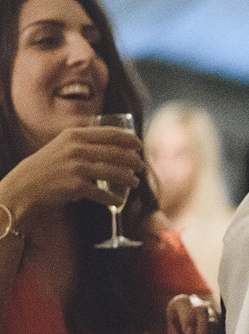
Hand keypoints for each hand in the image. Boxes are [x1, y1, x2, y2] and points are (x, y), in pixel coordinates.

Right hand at [0, 125, 142, 230]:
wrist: (23, 187)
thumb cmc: (47, 167)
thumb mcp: (62, 145)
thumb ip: (84, 141)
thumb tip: (115, 142)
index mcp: (75, 135)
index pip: (111, 133)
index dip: (130, 139)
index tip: (139, 145)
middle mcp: (77, 149)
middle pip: (117, 153)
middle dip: (134, 160)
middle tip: (141, 166)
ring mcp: (76, 167)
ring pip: (114, 172)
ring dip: (129, 179)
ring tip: (135, 182)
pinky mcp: (76, 186)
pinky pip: (103, 193)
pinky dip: (113, 198)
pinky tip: (118, 200)